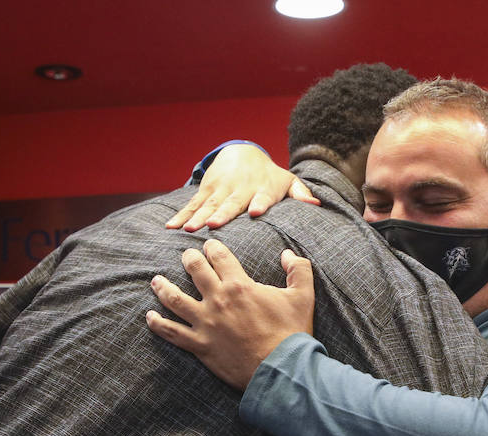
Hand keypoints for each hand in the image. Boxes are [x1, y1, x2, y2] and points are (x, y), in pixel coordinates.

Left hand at [147, 239, 314, 389]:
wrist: (281, 370)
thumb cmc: (292, 334)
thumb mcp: (303, 296)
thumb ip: (298, 269)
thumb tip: (287, 254)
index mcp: (239, 285)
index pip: (219, 256)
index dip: (212, 247)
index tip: (209, 245)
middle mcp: (218, 300)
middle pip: (194, 271)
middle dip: (188, 259)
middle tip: (186, 256)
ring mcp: (205, 323)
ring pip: (175, 299)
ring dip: (163, 287)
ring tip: (155, 280)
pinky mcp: (200, 346)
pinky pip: (172, 333)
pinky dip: (158, 324)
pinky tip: (149, 317)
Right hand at [166, 144, 319, 231]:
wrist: (242, 153)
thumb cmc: (269, 177)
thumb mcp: (287, 181)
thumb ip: (300, 193)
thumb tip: (316, 203)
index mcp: (262, 188)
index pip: (262, 196)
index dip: (260, 203)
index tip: (256, 212)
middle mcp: (240, 189)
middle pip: (231, 203)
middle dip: (222, 213)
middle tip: (212, 225)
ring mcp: (220, 190)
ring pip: (208, 205)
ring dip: (197, 217)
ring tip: (188, 230)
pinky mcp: (206, 191)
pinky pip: (192, 205)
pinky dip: (181, 215)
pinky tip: (171, 227)